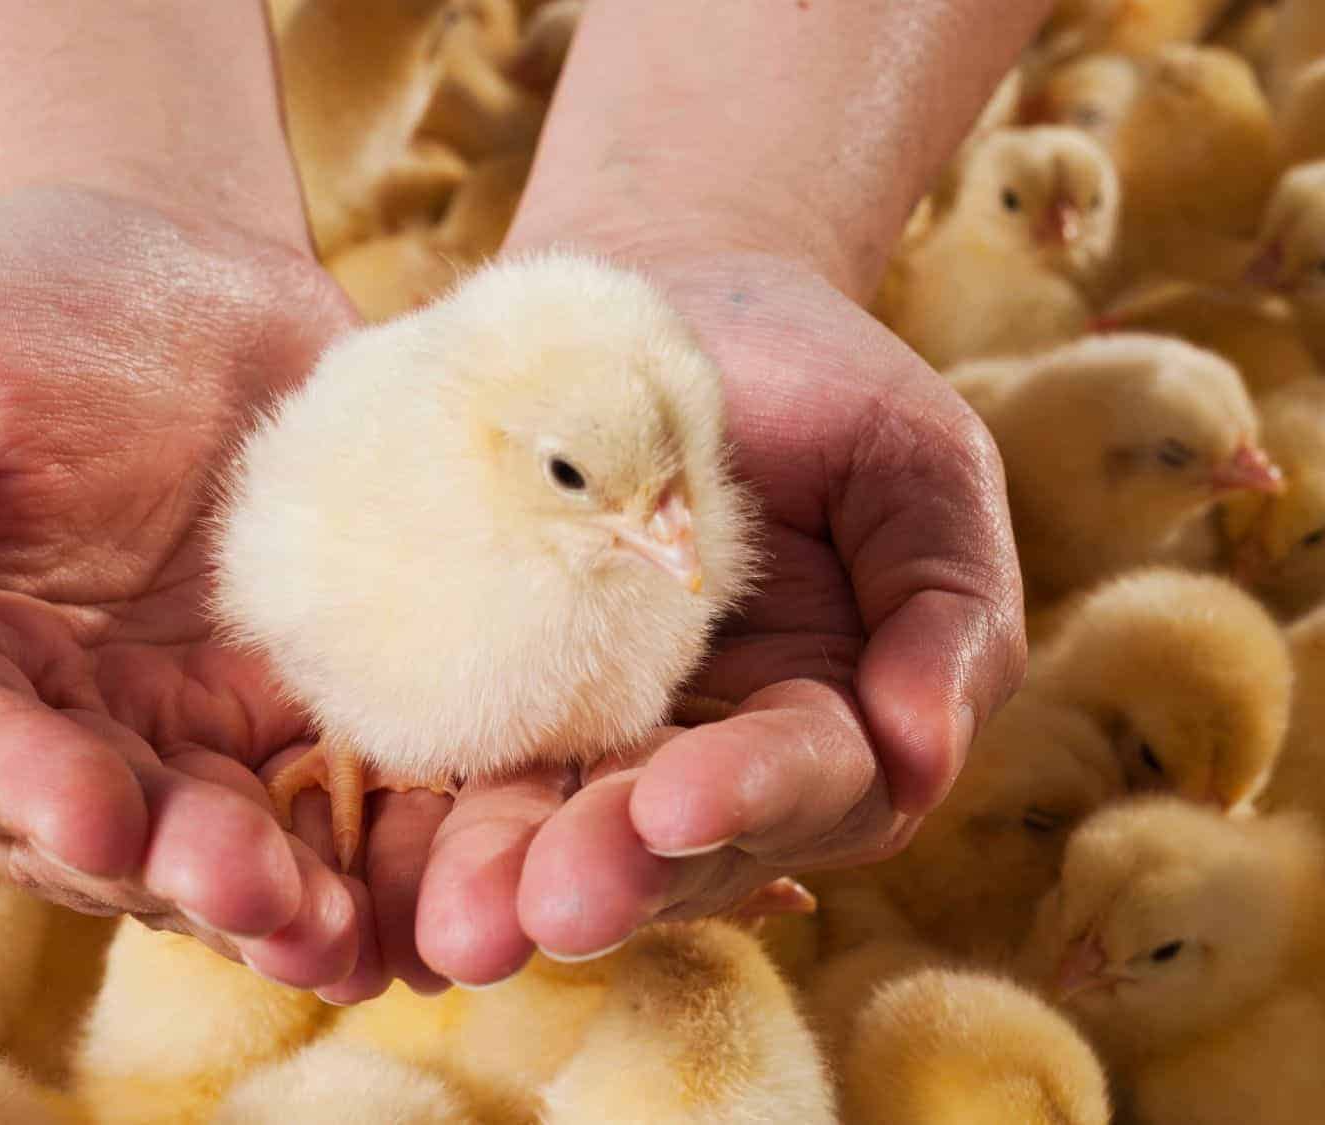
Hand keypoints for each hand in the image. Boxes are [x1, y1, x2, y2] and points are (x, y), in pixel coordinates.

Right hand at [0, 185, 428, 997]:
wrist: (184, 262)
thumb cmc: (7, 299)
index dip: (20, 789)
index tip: (96, 813)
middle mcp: (41, 722)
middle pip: (90, 830)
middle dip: (170, 867)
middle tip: (255, 890)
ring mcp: (166, 731)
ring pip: (204, 843)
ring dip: (267, 897)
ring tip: (337, 931)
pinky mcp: (276, 716)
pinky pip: (313, 804)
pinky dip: (355, 858)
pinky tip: (397, 905)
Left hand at [413, 249, 1027, 982]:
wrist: (669, 292)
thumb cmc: (816, 375)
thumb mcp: (914, 464)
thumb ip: (947, 607)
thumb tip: (922, 755)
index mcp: (825, 723)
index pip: (804, 783)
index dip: (746, 799)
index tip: (673, 806)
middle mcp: (704, 758)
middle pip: (668, 843)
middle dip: (611, 875)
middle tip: (545, 908)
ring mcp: (588, 737)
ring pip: (552, 828)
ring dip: (503, 878)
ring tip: (453, 924)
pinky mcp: (485, 696)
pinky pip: (453, 764)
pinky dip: (421, 820)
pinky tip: (377, 861)